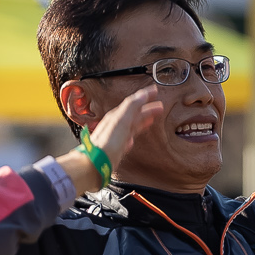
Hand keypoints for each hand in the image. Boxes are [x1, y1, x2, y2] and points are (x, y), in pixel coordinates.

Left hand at [57, 84, 166, 198]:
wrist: (95, 164)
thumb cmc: (107, 143)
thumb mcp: (121, 120)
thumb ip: (131, 106)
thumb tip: (142, 94)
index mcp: (117, 116)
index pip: (134, 102)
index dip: (145, 96)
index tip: (155, 91)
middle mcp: (115, 125)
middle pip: (134, 114)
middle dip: (147, 109)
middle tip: (159, 106)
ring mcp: (116, 137)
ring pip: (132, 125)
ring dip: (142, 121)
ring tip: (151, 119)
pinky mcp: (116, 149)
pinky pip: (127, 138)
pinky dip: (133, 135)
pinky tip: (133, 139)